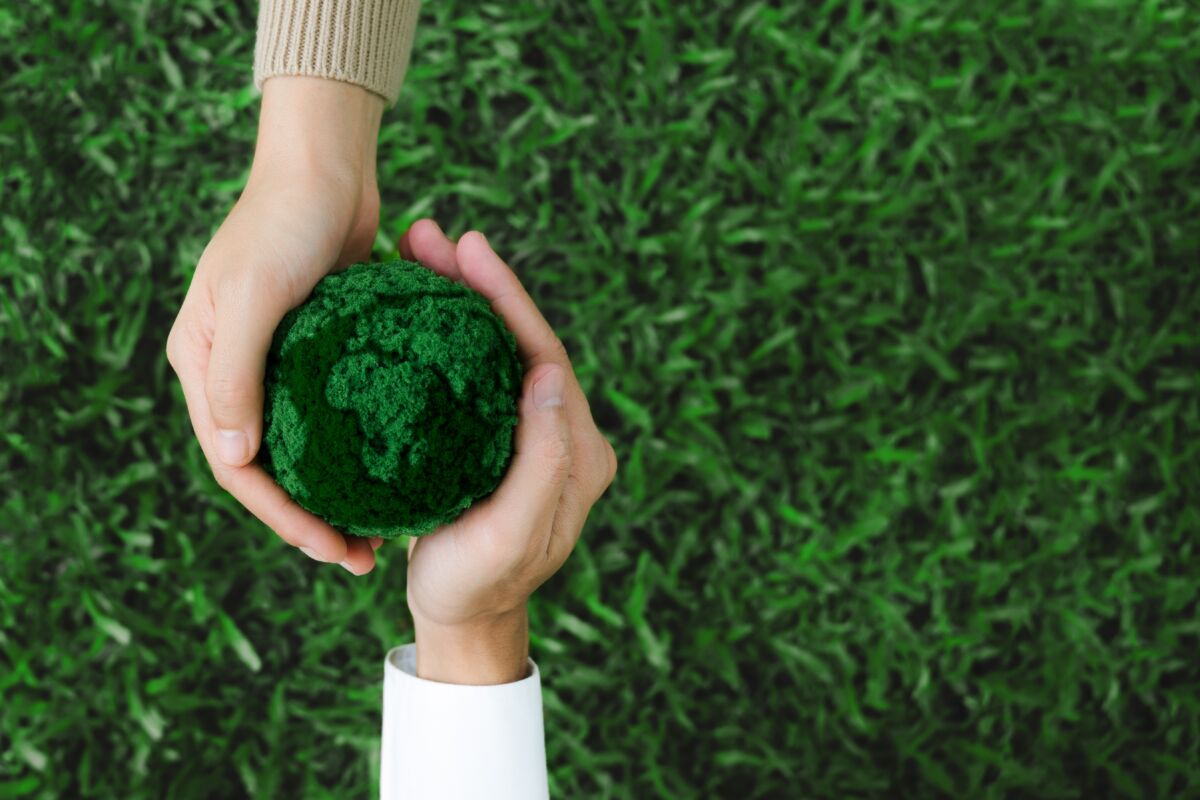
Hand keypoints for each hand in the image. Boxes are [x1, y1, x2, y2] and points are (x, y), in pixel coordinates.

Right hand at [166, 77, 384, 574]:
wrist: (324, 166)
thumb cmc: (283, 222)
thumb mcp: (254, 295)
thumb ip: (238, 374)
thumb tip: (236, 459)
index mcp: (205, 366)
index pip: (237, 466)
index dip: (280, 517)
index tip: (331, 550)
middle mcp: (237, 371)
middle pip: (271, 467)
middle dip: (310, 520)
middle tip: (362, 558)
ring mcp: (280, 362)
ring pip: (307, 447)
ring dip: (337, 492)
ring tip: (383, 531)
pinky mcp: (323, 351)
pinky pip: (339, 412)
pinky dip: (360, 446)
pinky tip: (398, 472)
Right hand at [396, 221, 617, 683]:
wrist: (462, 618)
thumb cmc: (478, 584)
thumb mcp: (510, 535)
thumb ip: (542, 462)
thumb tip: (550, 376)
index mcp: (580, 451)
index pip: (547, 356)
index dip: (510, 300)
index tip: (471, 249)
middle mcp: (564, 433)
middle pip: (522, 342)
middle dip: (482, 285)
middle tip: (433, 236)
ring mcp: (532, 433)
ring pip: (498, 351)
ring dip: (462, 300)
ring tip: (418, 252)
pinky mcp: (500, 438)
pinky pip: (477, 373)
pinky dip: (449, 334)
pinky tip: (416, 303)